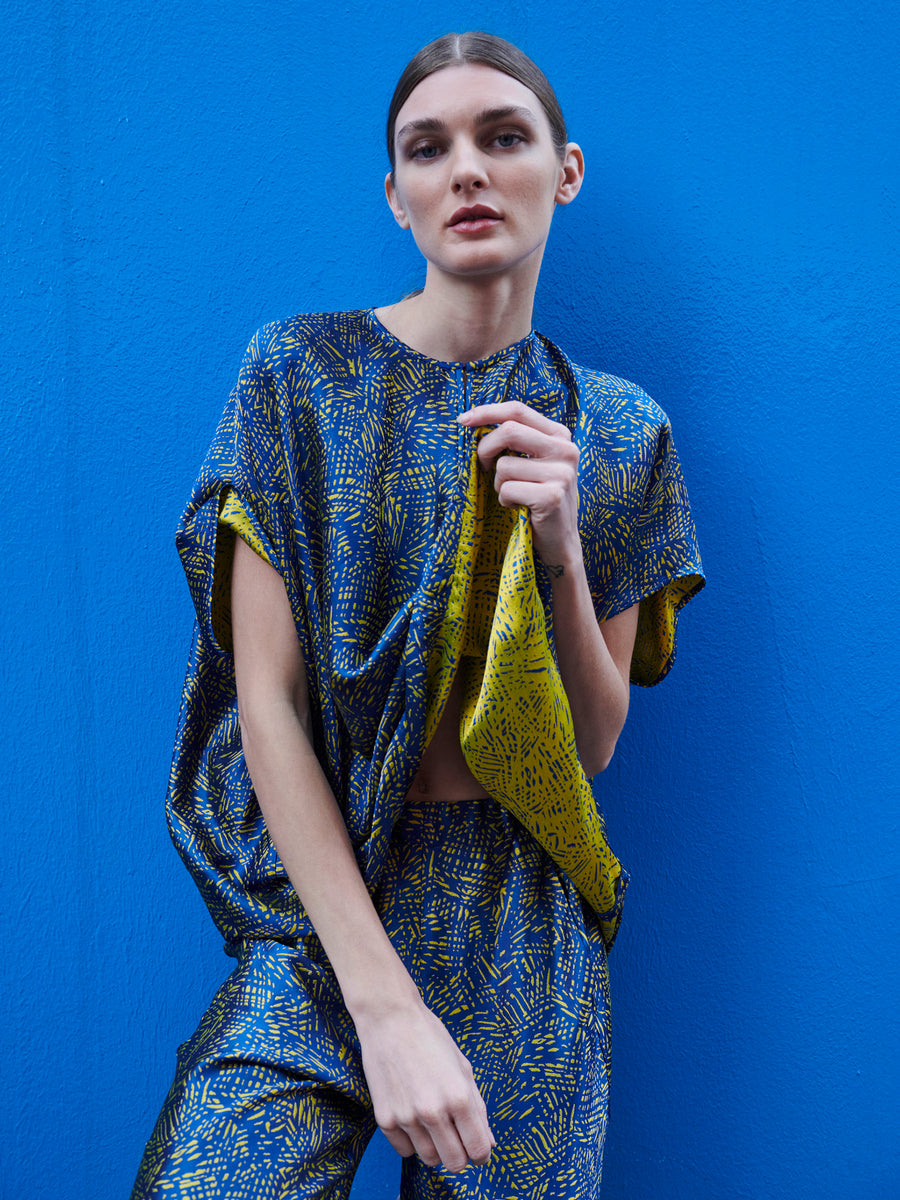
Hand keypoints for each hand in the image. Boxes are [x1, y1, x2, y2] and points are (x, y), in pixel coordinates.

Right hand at [354, 997, 494, 1172]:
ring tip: (434, 1123)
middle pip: (455, 1163)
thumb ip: (477, 1108)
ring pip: (429, 1159)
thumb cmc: (430, 1037)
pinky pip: (404, 1150)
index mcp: (459, 1097)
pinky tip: (413, 1118)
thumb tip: (489, 1142)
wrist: (389, 1019)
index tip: (479, 1150)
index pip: (478, 1149)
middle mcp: (433, 1112)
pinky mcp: (384, 1119)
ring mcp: (406, 1118)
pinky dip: (412, 1142)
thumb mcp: (463, 1067)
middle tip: (457, 1137)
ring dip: (436, 1149)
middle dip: (461, 1155)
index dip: (482, 1154)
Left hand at [458, 401, 581, 569]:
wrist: (560, 540)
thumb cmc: (538, 497)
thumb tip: (472, 420)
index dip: (487, 412)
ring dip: (499, 484)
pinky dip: (505, 501)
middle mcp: (566, 450)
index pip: (518, 410)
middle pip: (509, 431)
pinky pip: (507, 490)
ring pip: (504, 466)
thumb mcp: (534, 462)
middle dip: (485, 449)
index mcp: (560, 435)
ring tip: (514, 495)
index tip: (463, 420)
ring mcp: (562, 474)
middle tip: (483, 467)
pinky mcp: (551, 497)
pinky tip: (519, 507)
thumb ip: (517, 439)